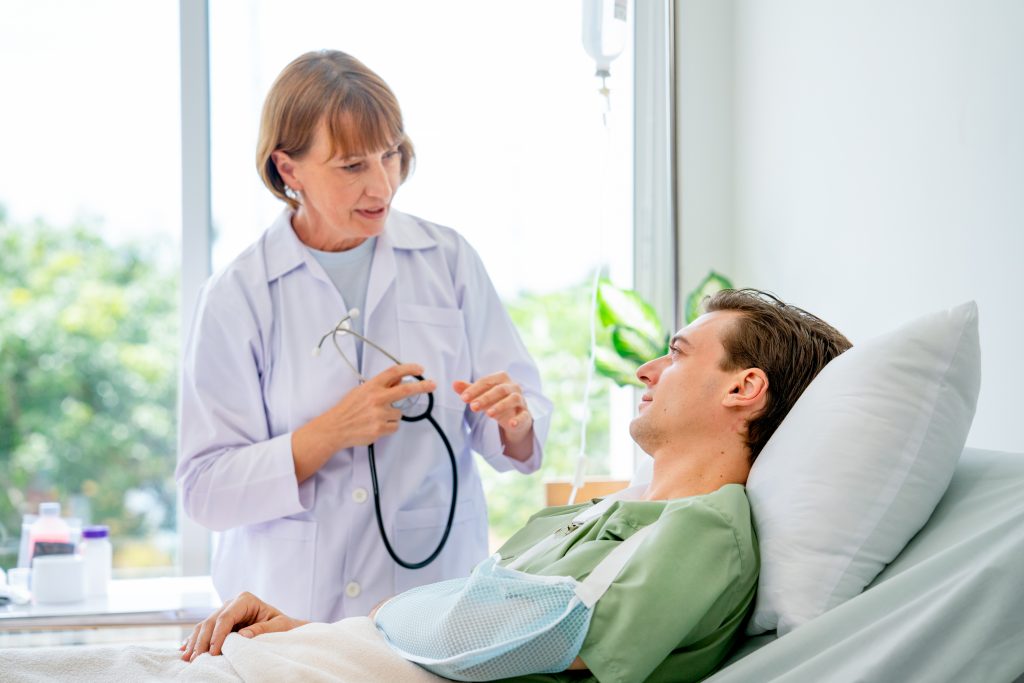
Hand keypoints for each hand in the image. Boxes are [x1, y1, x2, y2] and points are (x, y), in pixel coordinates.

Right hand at [180, 592, 307, 660]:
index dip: (217, 635)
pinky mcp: (219, 623)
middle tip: (196, 659)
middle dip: (202, 641)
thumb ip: (261, 629)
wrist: (282, 626)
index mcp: (245, 600)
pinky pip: (203, 631)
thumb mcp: (278, 626)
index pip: (226, 617)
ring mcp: (223, 612)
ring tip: (187, 659)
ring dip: (194, 642)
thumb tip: (242, 635)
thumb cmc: (282, 625)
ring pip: (203, 626)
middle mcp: (231, 603)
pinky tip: (184, 650)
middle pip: (211, 621)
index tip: (213, 652)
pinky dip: (193, 641)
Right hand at [293, 363, 435, 481]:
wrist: (335, 428)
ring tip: (376, 417)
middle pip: (406, 390)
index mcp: (371, 386)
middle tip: (432, 384)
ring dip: (392, 415)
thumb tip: (399, 381)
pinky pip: (395, 426)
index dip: (409, 368)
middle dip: (422, 386)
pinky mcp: (380, 429)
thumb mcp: (361, 391)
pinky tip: (375, 426)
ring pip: (399, 413)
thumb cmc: (348, 409)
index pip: (394, 372)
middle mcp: (377, 398)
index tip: (419, 369)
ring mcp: (379, 414)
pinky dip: (388, 427)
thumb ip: (380, 386)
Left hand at [453, 372, 533, 450]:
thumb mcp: (482, 396)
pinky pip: (524, 416)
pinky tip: (511, 424)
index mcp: (502, 379)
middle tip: (472, 406)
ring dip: (500, 406)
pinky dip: (518, 419)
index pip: (487, 381)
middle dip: (485, 397)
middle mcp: (513, 387)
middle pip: (500, 389)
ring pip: (513, 399)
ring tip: (488, 414)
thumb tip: (454, 383)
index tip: (463, 398)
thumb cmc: (496, 401)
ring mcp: (521, 401)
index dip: (475, 389)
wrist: (514, 416)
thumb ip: (469, 390)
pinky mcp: (525, 415)